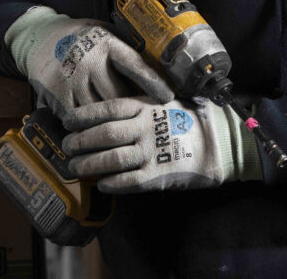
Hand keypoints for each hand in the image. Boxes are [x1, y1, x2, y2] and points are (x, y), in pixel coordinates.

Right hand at [18, 13, 173, 116]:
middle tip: (144, 119)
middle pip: (118, 96)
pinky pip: (78, 119)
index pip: (135, 65)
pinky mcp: (56, 95)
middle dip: (130, 109)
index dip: (153, 82)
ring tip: (123, 131)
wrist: (40, 37)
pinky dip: (88, 124)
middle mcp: (89, 62)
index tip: (168, 97)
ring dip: (109, 121)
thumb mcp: (106, 32)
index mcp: (106, 44)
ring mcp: (71, 80)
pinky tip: (96, 128)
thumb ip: (125, 47)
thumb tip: (158, 62)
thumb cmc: (83, 36)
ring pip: (98, 111)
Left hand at [62, 96, 224, 192]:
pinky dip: (112, 183)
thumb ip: (141, 106)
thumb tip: (109, 112)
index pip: (108, 108)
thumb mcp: (165, 102)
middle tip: (66, 146)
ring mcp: (152, 150)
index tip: (67, 120)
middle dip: (81, 141)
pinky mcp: (159, 174)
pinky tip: (101, 184)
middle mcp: (145, 126)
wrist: (220, 141)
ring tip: (76, 168)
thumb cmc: (190, 118)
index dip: (84, 115)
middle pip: (104, 134)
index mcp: (146, 105)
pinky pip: (129, 181)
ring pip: (112, 159)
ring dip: (90, 164)